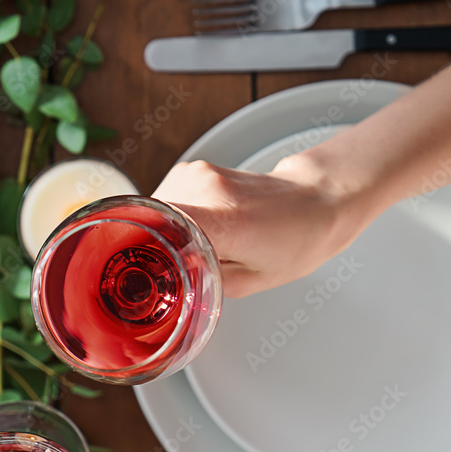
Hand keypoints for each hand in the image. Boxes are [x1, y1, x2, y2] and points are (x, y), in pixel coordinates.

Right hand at [152, 157, 367, 297]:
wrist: (318, 201)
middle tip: (178, 266)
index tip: (133, 265)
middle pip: (150, 221)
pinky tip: (201, 228)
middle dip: (155, 246)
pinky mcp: (194, 169)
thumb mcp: (250, 281)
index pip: (157, 223)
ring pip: (155, 210)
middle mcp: (206, 188)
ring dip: (165, 230)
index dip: (137, 244)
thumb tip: (169, 282)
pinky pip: (166, 198)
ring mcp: (198, 173)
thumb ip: (204, 282)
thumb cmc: (295, 239)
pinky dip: (174, 217)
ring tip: (200, 243)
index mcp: (225, 220)